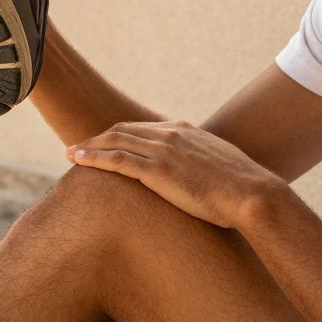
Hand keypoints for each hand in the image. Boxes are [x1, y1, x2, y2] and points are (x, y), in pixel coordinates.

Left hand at [65, 120, 285, 228]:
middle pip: (122, 129)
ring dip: (88, 146)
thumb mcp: (221, 168)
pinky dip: (93, 157)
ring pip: (114, 141)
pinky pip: (116, 160)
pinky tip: (76, 160)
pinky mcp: (157, 170)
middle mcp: (170, 134)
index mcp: (184, 131)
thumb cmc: (242, 189)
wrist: (252, 194)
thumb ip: (202, 166)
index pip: (142, 127)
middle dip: (98, 137)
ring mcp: (163, 150)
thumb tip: (199, 178)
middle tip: (79, 146)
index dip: (120, 135)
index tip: (105, 143)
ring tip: (70, 152)